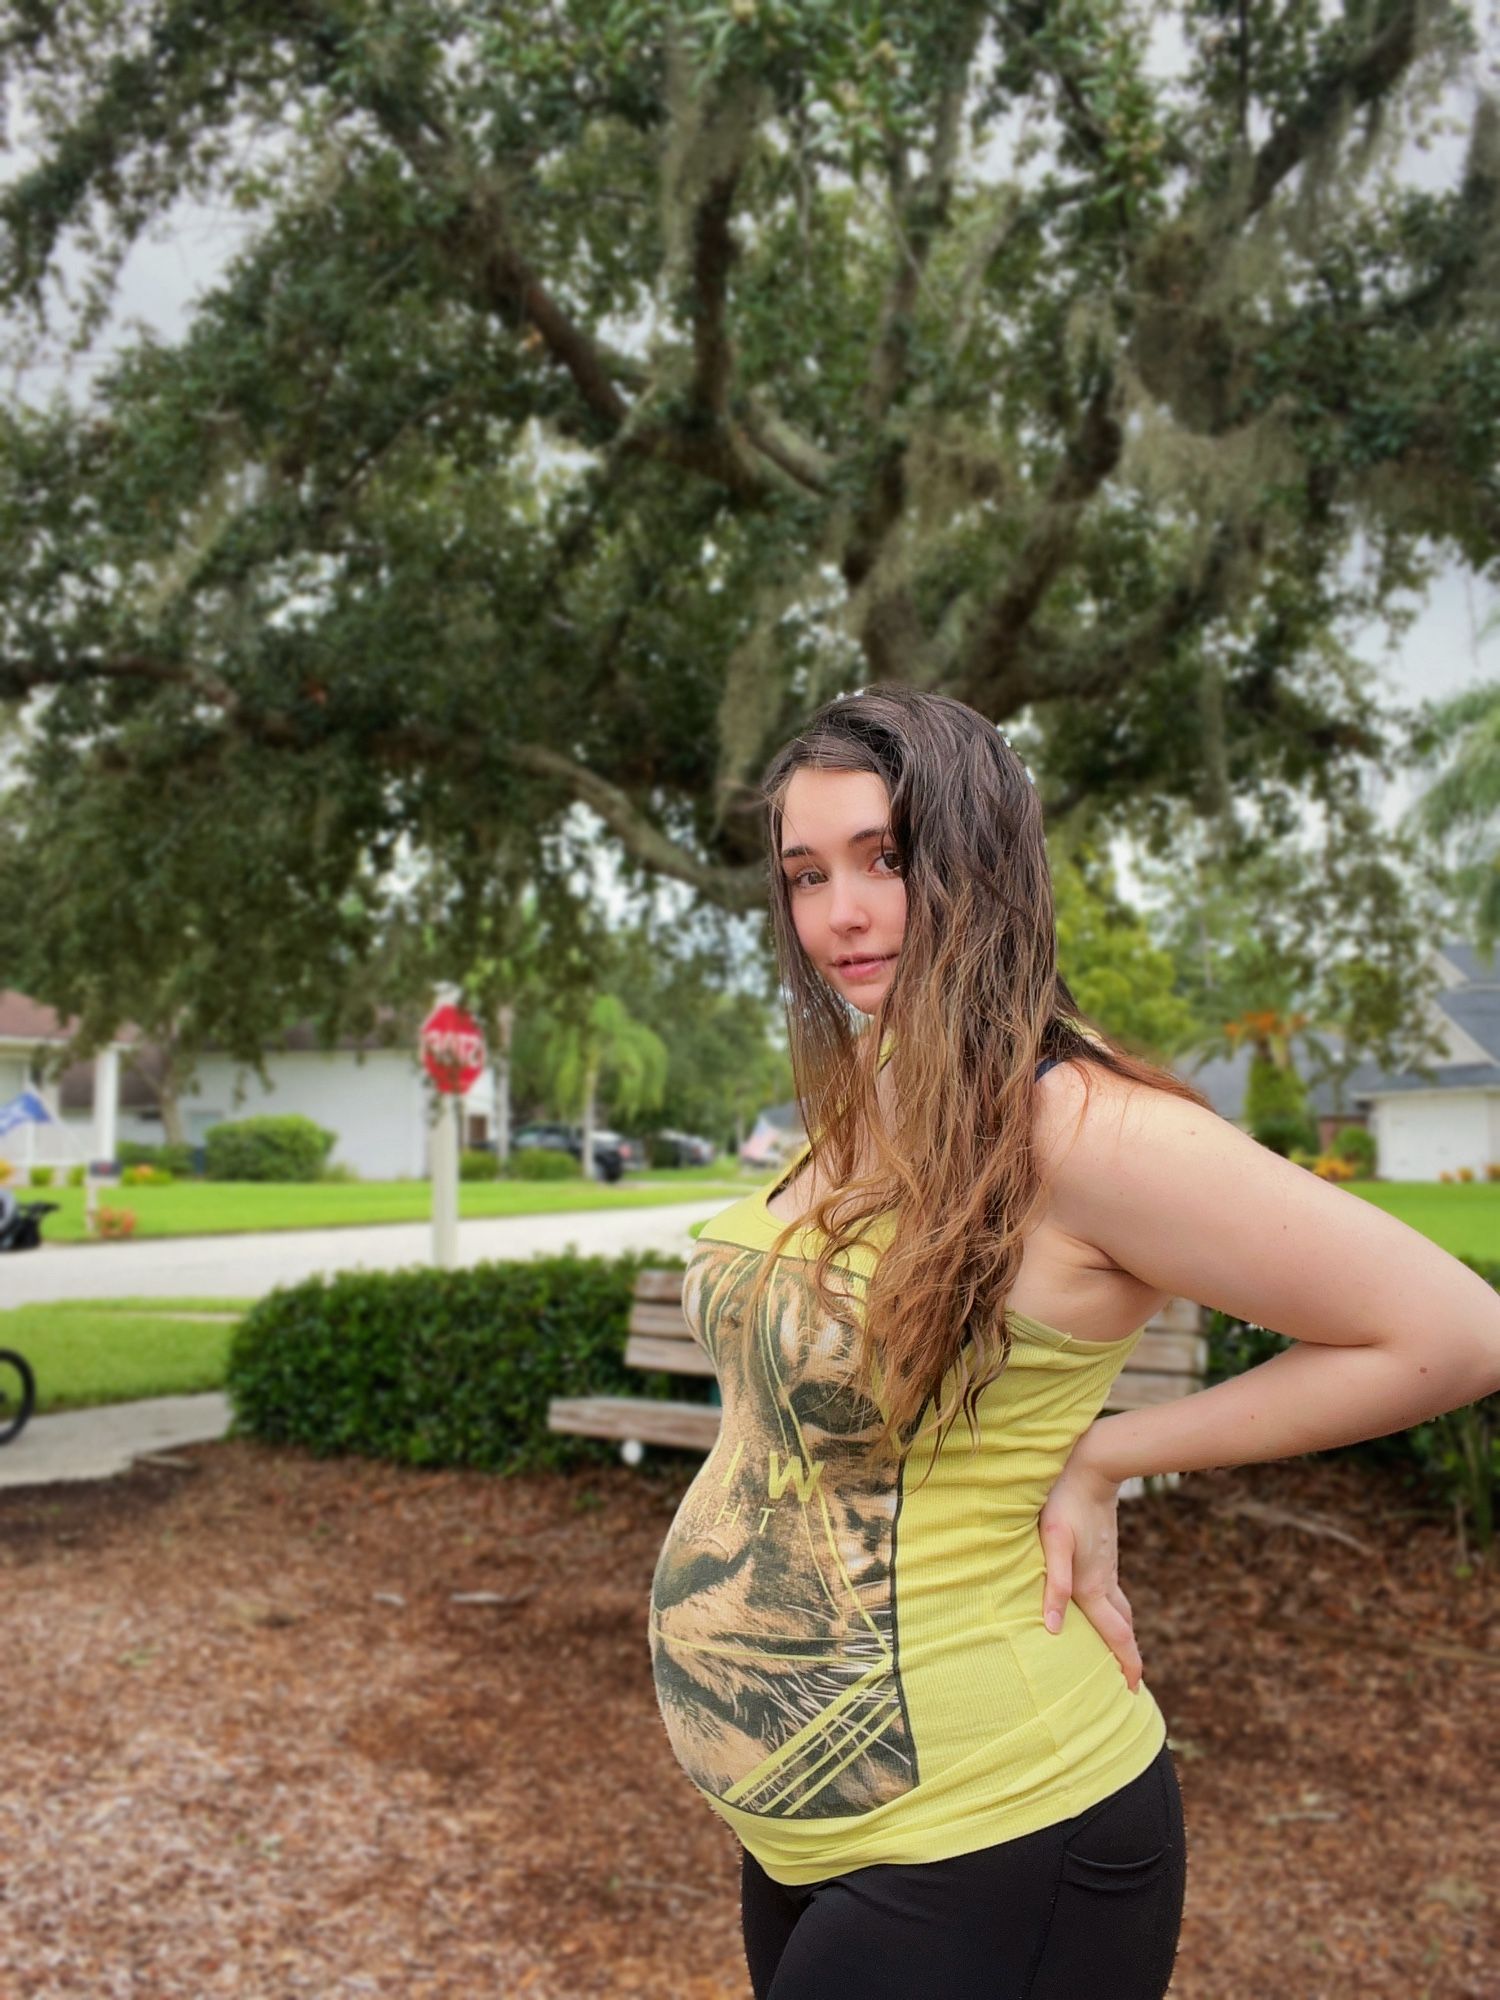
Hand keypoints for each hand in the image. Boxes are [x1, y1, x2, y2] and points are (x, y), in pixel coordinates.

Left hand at [1037, 1443, 1142, 1691]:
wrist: (1093, 1470)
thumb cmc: (1065, 1503)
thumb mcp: (1053, 1541)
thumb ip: (1054, 1583)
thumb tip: (1053, 1628)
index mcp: (1093, 1586)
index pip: (1116, 1634)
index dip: (1126, 1663)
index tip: (1132, 1690)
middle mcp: (1105, 1581)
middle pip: (1122, 1625)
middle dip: (1126, 1654)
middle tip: (1128, 1681)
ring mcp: (1108, 1567)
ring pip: (1120, 1608)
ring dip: (1121, 1632)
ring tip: (1117, 1650)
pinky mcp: (1104, 1554)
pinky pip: (1114, 1592)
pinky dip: (1114, 1611)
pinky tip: (1102, 1607)